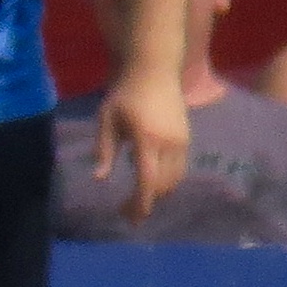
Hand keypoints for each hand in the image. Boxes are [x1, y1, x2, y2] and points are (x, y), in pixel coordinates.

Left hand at [94, 70, 191, 225]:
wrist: (155, 68)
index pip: (148, 181)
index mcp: (148, 140)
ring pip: (175, 178)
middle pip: (163, 185)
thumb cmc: (126, 93)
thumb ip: (104, 149)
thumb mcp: (107, 119)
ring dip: (158, 192)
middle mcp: (170, 143)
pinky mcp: (186, 136)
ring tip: (138, 198)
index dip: (141, 203)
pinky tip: (149, 177)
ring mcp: (182, 140)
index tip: (132, 218)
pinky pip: (180, 167)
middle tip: (127, 212)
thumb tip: (100, 178)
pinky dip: (166, 179)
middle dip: (147, 202)